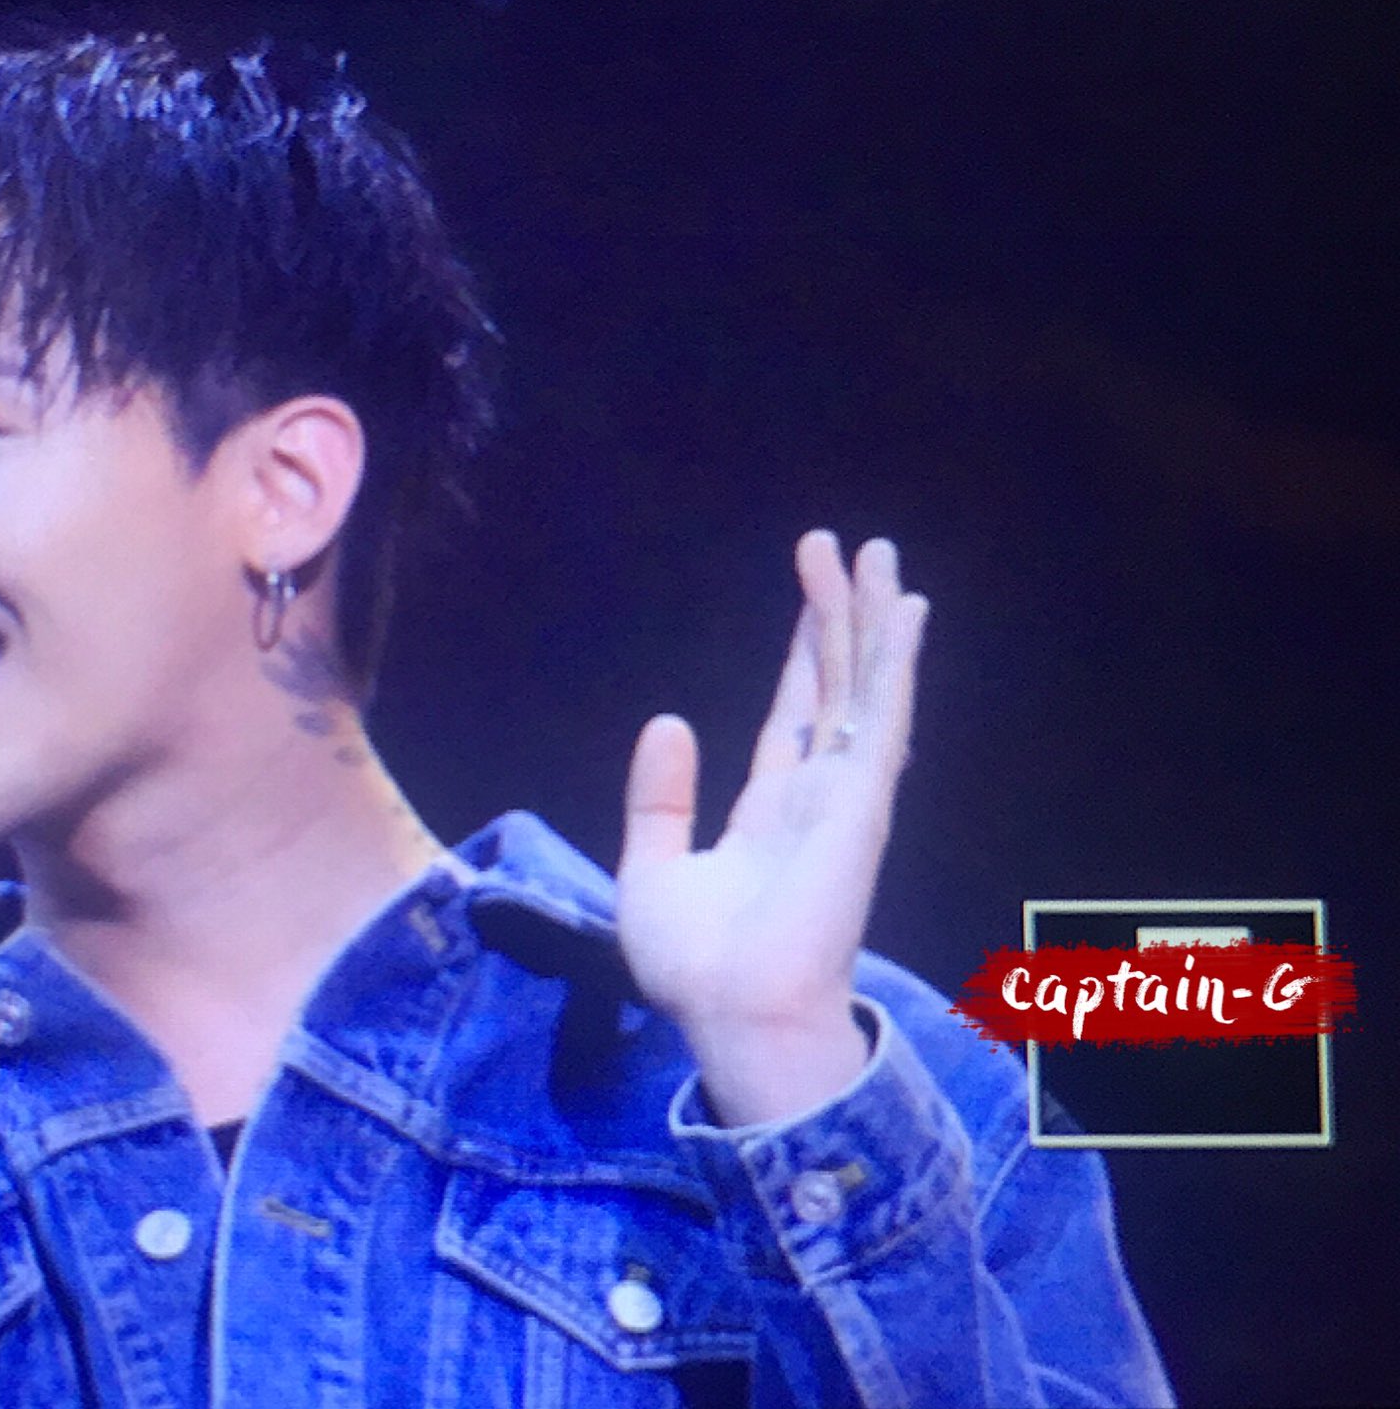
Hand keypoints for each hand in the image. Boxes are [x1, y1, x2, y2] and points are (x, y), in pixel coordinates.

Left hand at [615, 531, 928, 1124]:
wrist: (728, 1010)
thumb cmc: (694, 964)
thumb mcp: (652, 867)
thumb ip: (660, 799)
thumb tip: (668, 723)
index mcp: (770, 813)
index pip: (793, 718)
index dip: (803, 658)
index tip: (812, 600)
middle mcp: (817, 797)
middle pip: (834, 687)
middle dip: (839, 618)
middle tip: (845, 548)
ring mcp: (846, 796)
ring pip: (862, 687)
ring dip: (869, 619)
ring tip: (876, 553)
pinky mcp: (862, 800)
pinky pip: (881, 715)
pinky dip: (894, 661)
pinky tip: (905, 611)